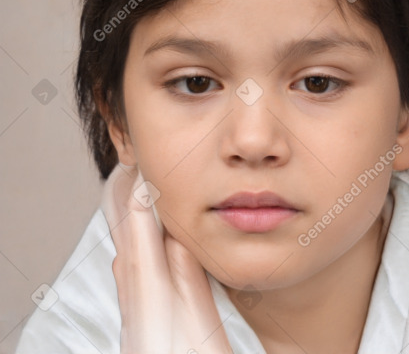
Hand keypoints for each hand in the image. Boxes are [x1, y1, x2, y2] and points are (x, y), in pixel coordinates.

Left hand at [101, 164, 233, 353]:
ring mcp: (132, 309)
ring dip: (130, 222)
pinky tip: (141, 248)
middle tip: (134, 172)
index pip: (140, 227)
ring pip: (125, 253)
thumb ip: (189, 277)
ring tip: (139, 199)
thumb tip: (178, 235)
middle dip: (128, 202)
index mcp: (151, 290)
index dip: (141, 193)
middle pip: (126, 237)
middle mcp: (134, 296)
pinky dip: (132, 247)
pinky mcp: (135, 321)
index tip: (143, 166)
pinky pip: (128, 271)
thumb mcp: (203, 322)